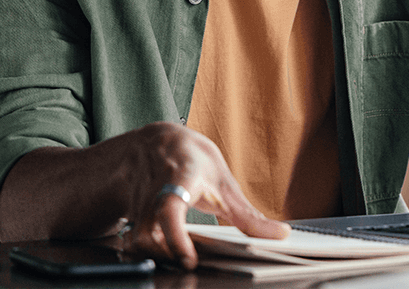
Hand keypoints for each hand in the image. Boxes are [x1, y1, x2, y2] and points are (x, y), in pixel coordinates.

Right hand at [123, 123, 289, 269]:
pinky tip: (167, 256)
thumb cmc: (193, 161)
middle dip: (167, 253)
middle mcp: (153, 190)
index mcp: (180, 175)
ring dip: (159, 256)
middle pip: (148, 232)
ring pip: (136, 242)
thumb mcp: (224, 181)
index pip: (170, 205)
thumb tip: (281, 234)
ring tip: (181, 259)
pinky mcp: (128, 217)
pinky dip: (150, 255)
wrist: (155, 142)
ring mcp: (136, 203)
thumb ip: (247, 214)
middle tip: (189, 266)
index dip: (176, 236)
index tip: (189, 260)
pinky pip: (132, 245)